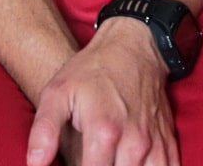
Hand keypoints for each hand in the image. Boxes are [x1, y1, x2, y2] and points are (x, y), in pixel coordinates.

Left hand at [26, 19, 178, 165]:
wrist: (133, 48)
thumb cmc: (92, 71)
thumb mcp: (57, 93)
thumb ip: (44, 132)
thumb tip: (34, 164)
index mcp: (104, 133)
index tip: (72, 165)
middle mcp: (134, 144)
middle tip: (87, 160)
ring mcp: (155, 145)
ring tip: (107, 162)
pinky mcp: (168, 144)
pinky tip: (131, 165)